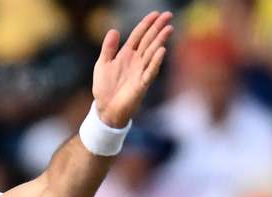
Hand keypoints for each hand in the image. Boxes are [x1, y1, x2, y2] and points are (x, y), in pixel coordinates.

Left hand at [93, 11, 173, 127]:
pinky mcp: (142, 84)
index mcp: (126, 55)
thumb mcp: (102, 64)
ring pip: (152, 52)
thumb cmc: (104, 88)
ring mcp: (140, 71)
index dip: (146, 24)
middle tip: (169, 15)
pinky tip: (161, 51)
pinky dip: (155, 61)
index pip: (138, 35)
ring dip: (160, 40)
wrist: (105, 109)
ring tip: (168, 29)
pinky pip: (150, 71)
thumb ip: (108, 48)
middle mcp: (136, 61)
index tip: (156, 13)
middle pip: (149, 40)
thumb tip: (114, 30)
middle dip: (158, 28)